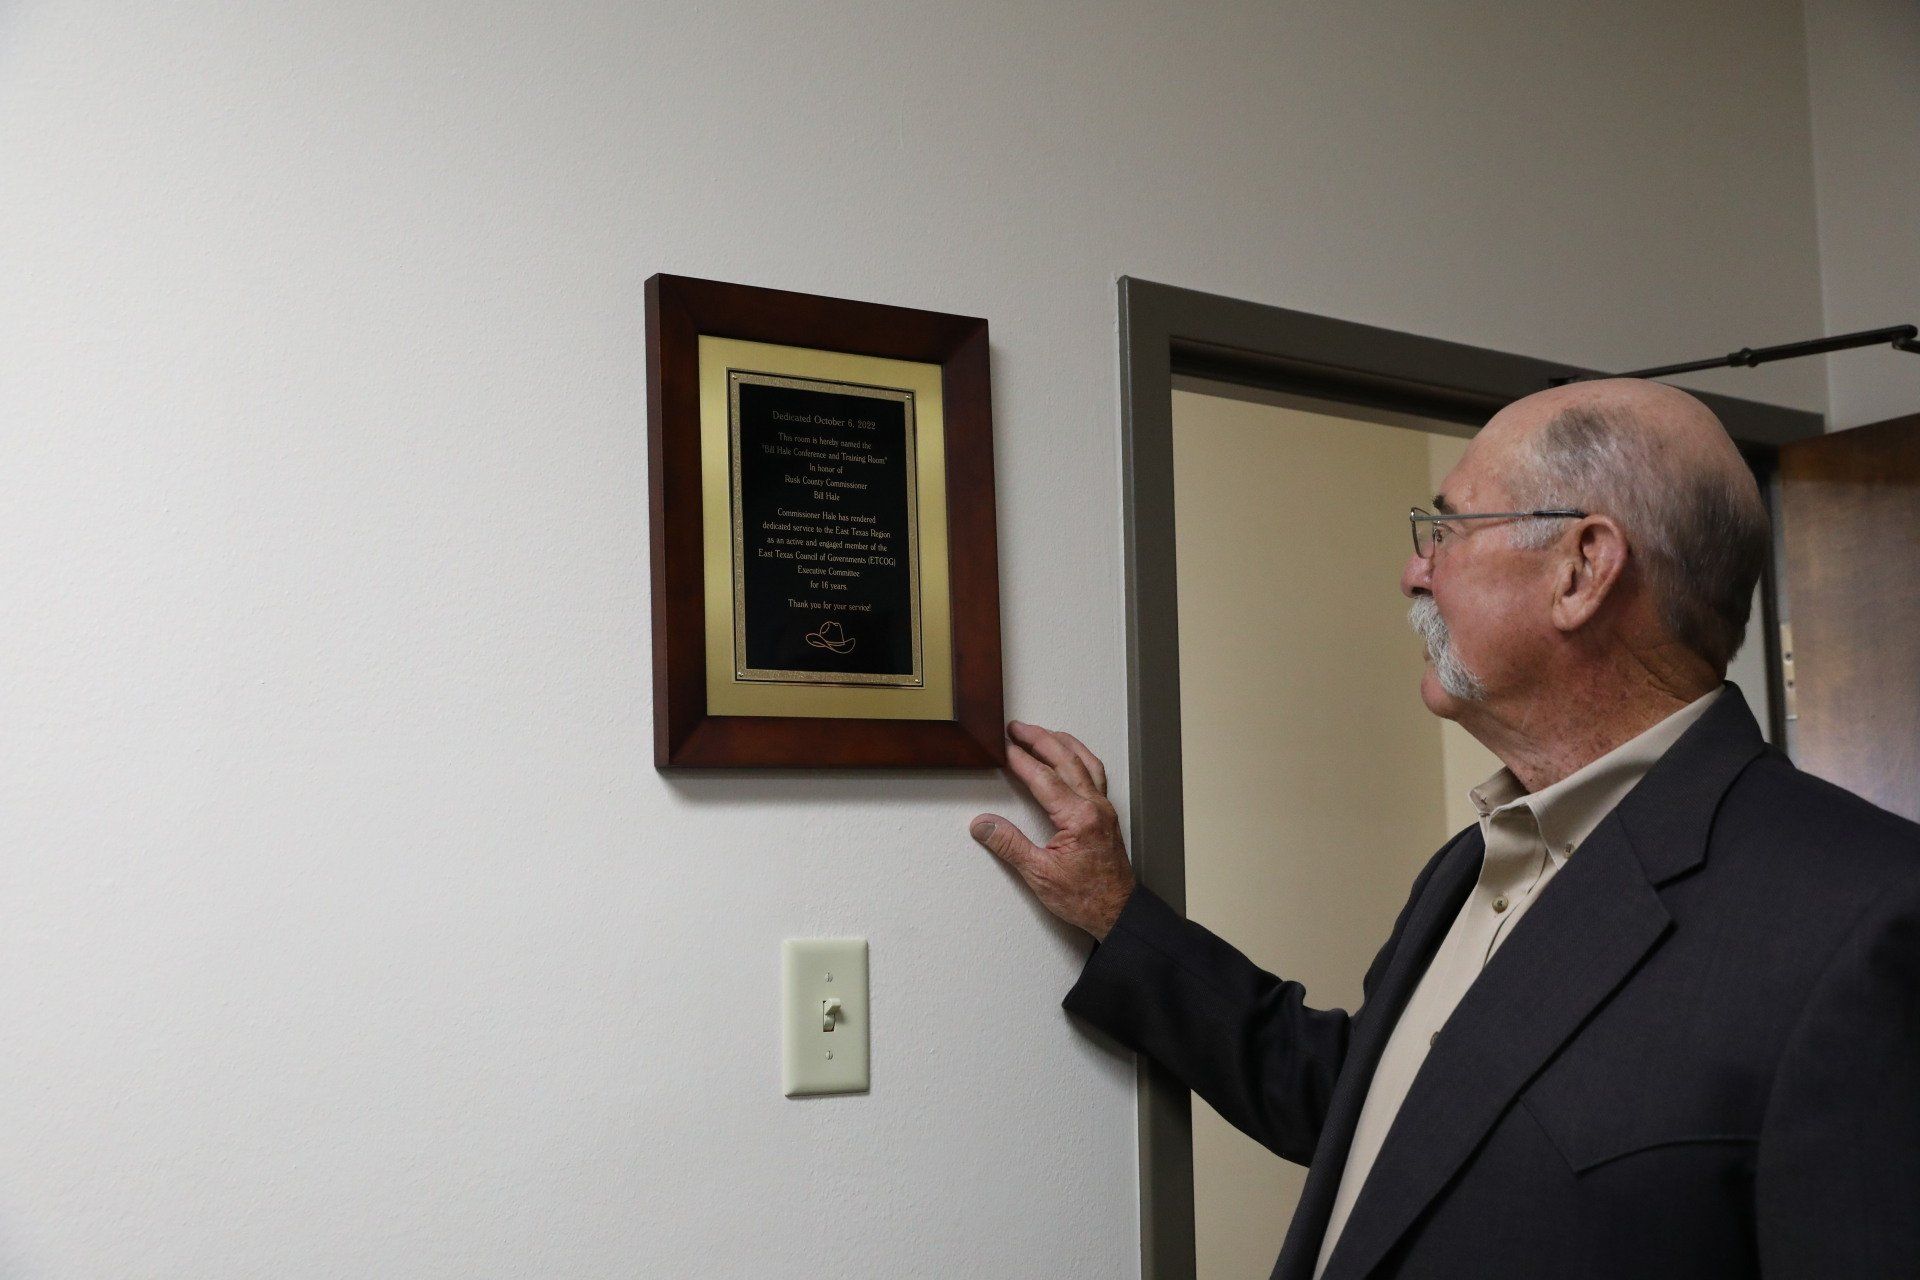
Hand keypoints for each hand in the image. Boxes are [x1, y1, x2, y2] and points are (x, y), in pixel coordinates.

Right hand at [970, 721, 1133, 939]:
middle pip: (1065, 760)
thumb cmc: (1085, 898)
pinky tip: (1071, 755)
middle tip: (1016, 728)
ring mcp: (1104, 808)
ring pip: (1085, 761)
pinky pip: (1095, 773)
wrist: (1117, 912)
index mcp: (1079, 818)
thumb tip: (983, 825)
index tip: (1002, 748)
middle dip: (1039, 739)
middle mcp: (1095, 806)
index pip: (1043, 778)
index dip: (1020, 760)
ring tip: (1041, 732)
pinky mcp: (1107, 814)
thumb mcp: (1040, 875)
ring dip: (1061, 742)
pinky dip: (1080, 757)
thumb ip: (1010, 845)